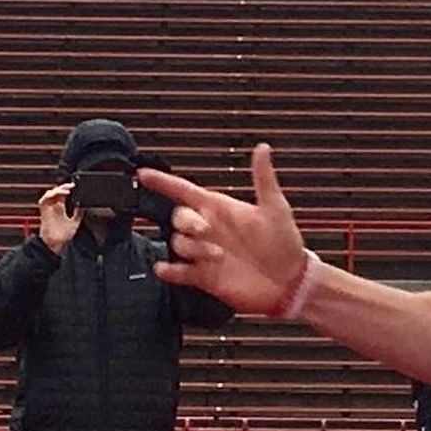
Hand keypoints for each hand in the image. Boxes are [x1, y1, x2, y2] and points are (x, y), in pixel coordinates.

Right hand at [35, 184, 82, 252]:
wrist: (56, 244)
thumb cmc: (63, 237)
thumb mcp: (75, 223)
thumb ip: (78, 214)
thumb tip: (82, 206)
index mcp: (60, 209)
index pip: (62, 194)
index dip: (67, 189)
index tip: (75, 187)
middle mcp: (54, 208)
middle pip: (56, 191)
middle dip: (64, 186)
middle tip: (72, 186)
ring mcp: (49, 209)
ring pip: (49, 193)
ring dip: (58, 189)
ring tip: (67, 189)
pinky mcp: (44, 211)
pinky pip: (44, 199)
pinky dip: (51, 194)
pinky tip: (60, 194)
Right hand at [139, 145, 310, 314]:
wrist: (287, 282)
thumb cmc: (285, 243)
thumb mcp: (275, 208)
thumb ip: (263, 179)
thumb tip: (262, 148)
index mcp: (221, 209)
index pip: (184, 191)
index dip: (163, 182)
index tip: (144, 175)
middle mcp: (208, 229)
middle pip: (178, 217)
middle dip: (187, 221)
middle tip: (206, 230)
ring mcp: (204, 252)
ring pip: (177, 243)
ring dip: (191, 248)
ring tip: (216, 256)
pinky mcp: (202, 276)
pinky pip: (177, 271)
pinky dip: (168, 271)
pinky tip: (165, 270)